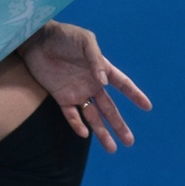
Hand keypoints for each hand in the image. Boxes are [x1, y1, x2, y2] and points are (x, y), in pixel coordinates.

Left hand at [20, 22, 153, 152]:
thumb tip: (104, 83)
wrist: (36, 40)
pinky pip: (71, 115)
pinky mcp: (61, 97)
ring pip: (93, 117)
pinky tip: (84, 134)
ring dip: (102, 132)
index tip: (147, 107)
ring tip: (112, 149)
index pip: (122, 84)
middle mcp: (92, 84)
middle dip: (119, 125)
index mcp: (101, 70)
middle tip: (130, 141)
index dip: (135, 95)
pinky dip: (77, 125)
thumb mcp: (85, 41)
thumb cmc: (64, 36)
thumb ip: (96, 60)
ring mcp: (77, 92)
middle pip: (109, 109)